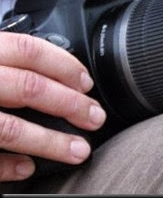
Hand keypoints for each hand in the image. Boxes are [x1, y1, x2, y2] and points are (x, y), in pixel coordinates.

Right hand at [0, 32, 105, 181]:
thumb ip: (11, 60)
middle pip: (28, 88)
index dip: (65, 66)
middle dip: (70, 105)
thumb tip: (57, 75)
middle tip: (96, 118)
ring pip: (10, 128)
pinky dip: (7, 165)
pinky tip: (29, 169)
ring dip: (50, 142)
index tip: (87, 83)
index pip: (30, 50)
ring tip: (79, 152)